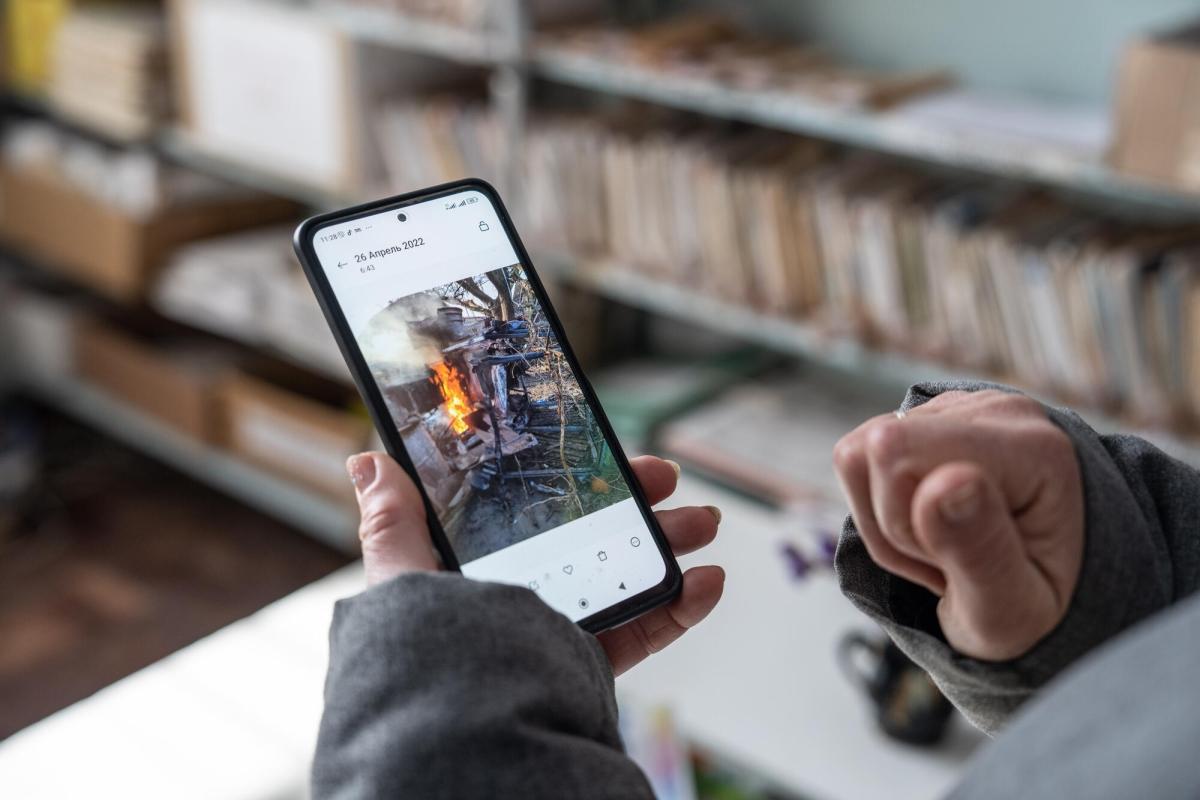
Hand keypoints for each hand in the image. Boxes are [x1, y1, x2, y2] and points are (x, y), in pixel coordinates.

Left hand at [347, 452, 724, 675]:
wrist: (455, 734)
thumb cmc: (421, 655)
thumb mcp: (402, 579)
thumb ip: (393, 525)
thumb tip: (367, 459)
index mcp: (485, 569)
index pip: (538, 511)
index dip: (580, 482)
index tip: (611, 457)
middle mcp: (525, 597)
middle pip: (594, 540)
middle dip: (638, 507)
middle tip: (668, 480)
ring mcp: (560, 633)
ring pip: (627, 581)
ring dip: (672, 549)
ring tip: (704, 525)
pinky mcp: (587, 670)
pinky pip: (642, 637)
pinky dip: (681, 611)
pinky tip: (708, 584)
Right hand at [832, 390, 1083, 660]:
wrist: (1048, 598)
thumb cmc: (1027, 611)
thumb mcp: (1011, 610)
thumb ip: (980, 551)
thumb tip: (946, 481)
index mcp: (1032, 448)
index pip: (897, 453)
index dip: (904, 524)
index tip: (962, 567)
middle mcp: (1000, 410)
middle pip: (877, 446)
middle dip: (895, 525)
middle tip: (951, 563)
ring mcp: (963, 406)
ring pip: (859, 452)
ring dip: (886, 521)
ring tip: (943, 549)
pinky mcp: (931, 416)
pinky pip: (859, 455)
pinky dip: (881, 508)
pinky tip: (930, 528)